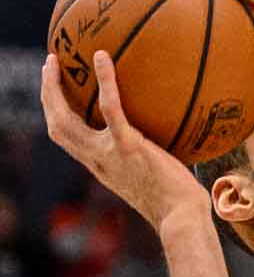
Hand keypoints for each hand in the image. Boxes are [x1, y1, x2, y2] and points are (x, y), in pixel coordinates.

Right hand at [40, 51, 207, 228]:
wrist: (182, 218)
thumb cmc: (180, 204)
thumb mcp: (156, 179)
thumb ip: (150, 159)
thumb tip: (169, 141)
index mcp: (100, 166)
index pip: (67, 139)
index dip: (56, 115)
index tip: (57, 94)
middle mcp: (96, 160)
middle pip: (56, 124)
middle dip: (47, 95)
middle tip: (51, 66)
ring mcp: (108, 153)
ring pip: (65, 116)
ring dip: (55, 87)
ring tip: (57, 59)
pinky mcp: (128, 146)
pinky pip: (110, 108)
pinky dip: (104, 81)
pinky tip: (103, 58)